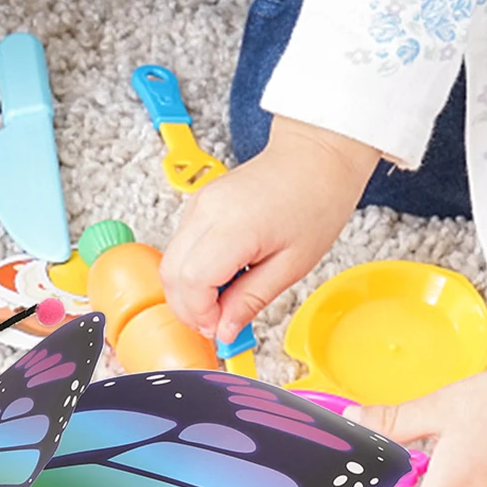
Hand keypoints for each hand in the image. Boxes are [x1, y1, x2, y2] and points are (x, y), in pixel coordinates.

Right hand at [161, 117, 380, 344]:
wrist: (316, 156)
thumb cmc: (316, 201)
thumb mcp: (292, 265)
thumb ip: (252, 299)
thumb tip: (225, 330)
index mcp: (233, 227)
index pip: (191, 282)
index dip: (200, 314)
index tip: (221, 329)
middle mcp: (205, 212)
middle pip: (170, 273)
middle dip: (188, 308)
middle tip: (218, 323)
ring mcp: (197, 204)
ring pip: (170, 261)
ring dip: (189, 290)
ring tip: (225, 298)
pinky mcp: (198, 203)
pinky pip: (180, 245)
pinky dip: (193, 270)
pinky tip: (223, 275)